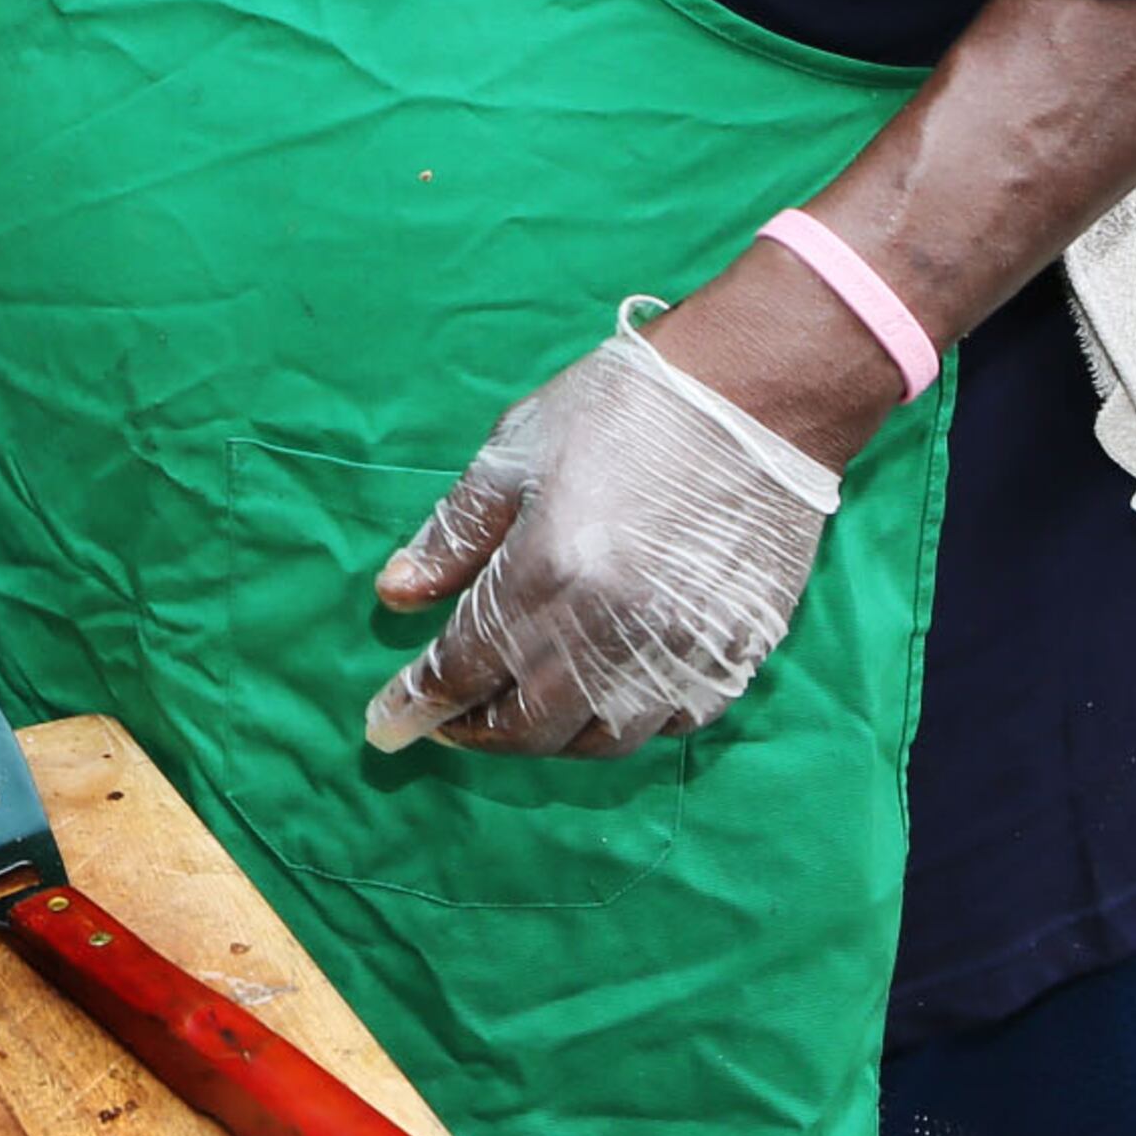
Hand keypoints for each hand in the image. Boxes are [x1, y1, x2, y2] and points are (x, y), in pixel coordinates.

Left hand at [364, 308, 839, 758]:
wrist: (750, 395)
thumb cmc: (620, 411)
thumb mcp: (511, 455)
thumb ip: (453, 535)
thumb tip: (396, 595)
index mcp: (547, 571)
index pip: (464, 669)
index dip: (418, 704)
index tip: (385, 727)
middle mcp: (613, 628)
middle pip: (529, 724)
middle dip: (476, 729)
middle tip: (449, 718)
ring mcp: (681, 649)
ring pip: (599, 740)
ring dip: (547, 738)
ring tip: (515, 713)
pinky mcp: (735, 652)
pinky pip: (668, 724)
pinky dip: (622, 725)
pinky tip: (596, 699)